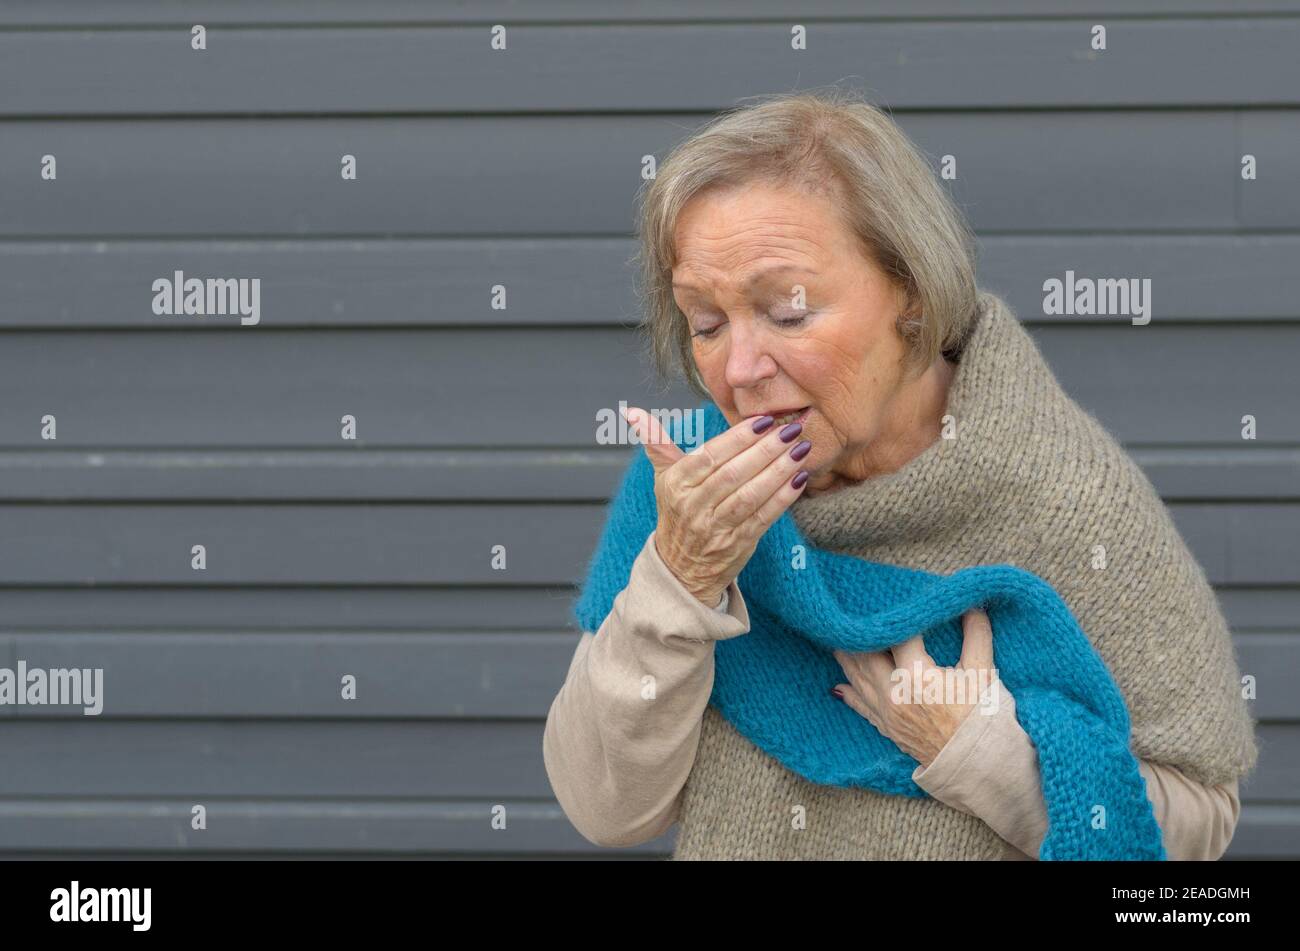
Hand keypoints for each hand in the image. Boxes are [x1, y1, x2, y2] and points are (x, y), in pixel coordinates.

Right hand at [621, 405, 810, 606]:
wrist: (680, 568)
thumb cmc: (677, 512)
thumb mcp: (663, 478)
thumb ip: (656, 443)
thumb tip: (630, 412)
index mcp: (676, 484)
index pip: (709, 457)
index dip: (738, 438)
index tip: (763, 421)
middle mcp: (693, 507)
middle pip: (733, 474)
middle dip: (765, 450)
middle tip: (790, 429)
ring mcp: (716, 528)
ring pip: (750, 495)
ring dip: (778, 471)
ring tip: (800, 449)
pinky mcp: (738, 544)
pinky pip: (763, 518)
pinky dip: (783, 498)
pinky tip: (799, 478)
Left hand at [831, 608, 998, 767]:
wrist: (978, 763)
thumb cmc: (981, 717)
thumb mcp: (982, 672)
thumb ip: (976, 635)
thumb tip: (974, 604)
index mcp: (916, 676)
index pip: (898, 637)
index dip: (898, 619)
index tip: (894, 604)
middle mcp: (894, 694)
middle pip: (866, 656)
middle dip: (862, 636)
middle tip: (851, 615)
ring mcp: (886, 712)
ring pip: (858, 678)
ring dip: (848, 658)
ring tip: (837, 639)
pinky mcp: (887, 727)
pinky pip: (860, 706)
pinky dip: (849, 692)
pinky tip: (837, 686)